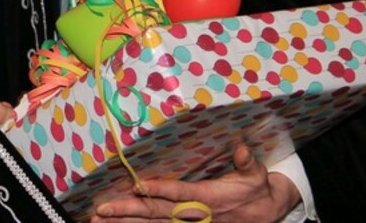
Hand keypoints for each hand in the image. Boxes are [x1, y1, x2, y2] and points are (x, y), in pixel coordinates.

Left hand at [90, 145, 300, 221]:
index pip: (180, 194)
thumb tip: (241, 149)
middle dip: (127, 212)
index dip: (159, 190)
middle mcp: (195, 215)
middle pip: (157, 214)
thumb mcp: (257, 175)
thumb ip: (247, 162)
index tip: (138, 185)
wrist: (267, 214)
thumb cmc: (257, 190)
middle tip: (101, 210)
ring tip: (98, 220)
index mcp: (210, 199)